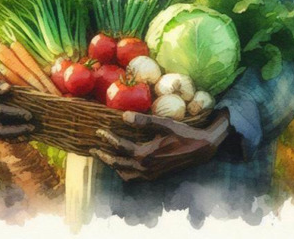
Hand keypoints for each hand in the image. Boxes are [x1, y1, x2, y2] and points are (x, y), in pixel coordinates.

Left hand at [89, 110, 230, 181]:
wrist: (201, 149)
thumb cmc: (183, 133)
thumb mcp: (164, 124)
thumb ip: (144, 120)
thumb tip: (123, 116)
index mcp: (146, 155)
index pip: (120, 147)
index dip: (107, 139)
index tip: (98, 131)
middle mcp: (146, 168)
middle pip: (117, 165)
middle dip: (103, 157)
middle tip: (92, 149)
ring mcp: (150, 175)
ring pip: (125, 175)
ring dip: (113, 166)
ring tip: (105, 156)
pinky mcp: (155, 176)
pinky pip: (134, 178)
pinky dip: (124, 172)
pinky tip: (123, 163)